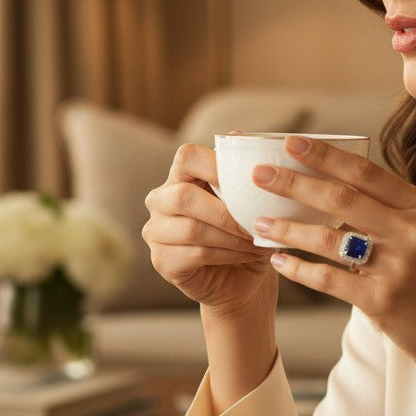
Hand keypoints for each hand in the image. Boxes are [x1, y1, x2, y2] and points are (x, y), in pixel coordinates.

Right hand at [142, 143, 275, 315]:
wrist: (245, 280)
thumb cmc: (248, 233)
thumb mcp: (253, 201)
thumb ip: (244, 171)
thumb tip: (238, 135)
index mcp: (181, 176)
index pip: (187, 156)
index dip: (215, 165)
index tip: (249, 180)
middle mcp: (161, 200)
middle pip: (183, 196)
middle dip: (227, 212)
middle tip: (258, 223)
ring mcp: (156, 231)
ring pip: (192, 229)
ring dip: (232, 237)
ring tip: (258, 242)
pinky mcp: (162, 261)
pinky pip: (195, 254)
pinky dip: (228, 255)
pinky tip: (247, 256)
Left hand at [250, 135, 415, 378]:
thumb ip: (396, 214)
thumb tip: (344, 189)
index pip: (367, 172)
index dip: (326, 155)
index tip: (293, 142)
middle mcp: (412, 232)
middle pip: (341, 197)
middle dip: (294, 182)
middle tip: (260, 174)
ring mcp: (398, 266)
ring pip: (327, 237)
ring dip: (287, 227)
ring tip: (258, 221)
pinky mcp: (382, 300)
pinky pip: (327, 278)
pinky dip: (298, 269)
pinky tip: (278, 262)